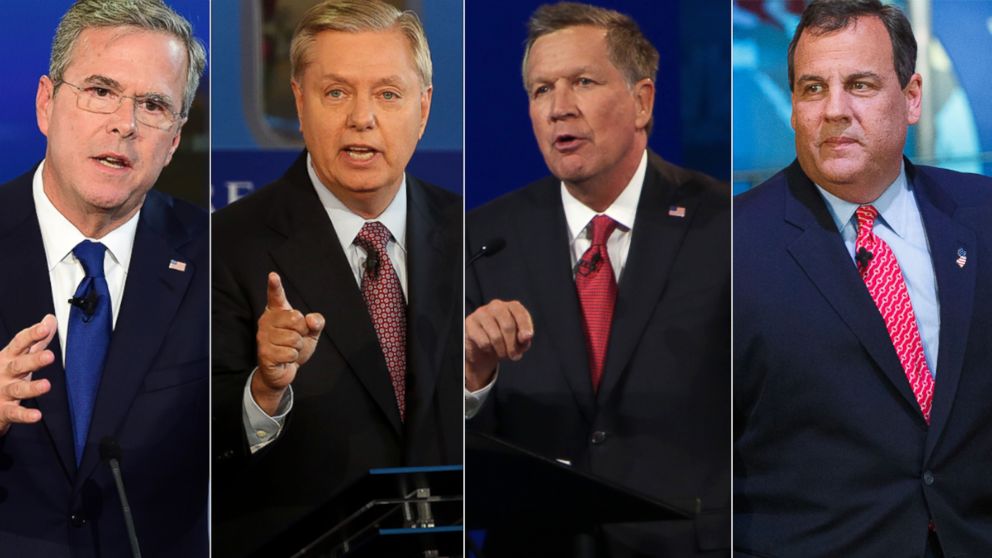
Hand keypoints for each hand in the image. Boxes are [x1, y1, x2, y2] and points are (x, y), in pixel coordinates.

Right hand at [0, 314, 56, 435]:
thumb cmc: (6, 375)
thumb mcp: (20, 355)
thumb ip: (37, 340)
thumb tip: (50, 319)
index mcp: (8, 357)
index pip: (20, 343)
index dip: (32, 335)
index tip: (45, 327)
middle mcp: (4, 373)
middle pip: (18, 365)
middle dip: (33, 360)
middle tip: (50, 356)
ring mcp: (2, 391)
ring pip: (17, 389)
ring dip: (31, 388)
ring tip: (46, 386)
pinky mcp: (3, 410)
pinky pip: (14, 413)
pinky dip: (24, 415)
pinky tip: (36, 416)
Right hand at [253, 272, 324, 414]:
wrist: (283, 370)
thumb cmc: (295, 346)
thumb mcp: (311, 332)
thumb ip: (316, 322)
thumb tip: (312, 320)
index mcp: (277, 312)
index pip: (276, 296)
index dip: (275, 286)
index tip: (273, 275)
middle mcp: (267, 321)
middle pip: (296, 319)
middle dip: (302, 332)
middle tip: (295, 338)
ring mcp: (263, 337)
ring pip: (294, 338)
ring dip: (297, 347)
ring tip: (288, 349)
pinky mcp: (264, 352)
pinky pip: (290, 353)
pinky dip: (293, 358)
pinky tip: (284, 358)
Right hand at [464, 299, 532, 390]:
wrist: (484, 349)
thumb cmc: (505, 342)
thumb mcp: (519, 342)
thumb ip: (525, 339)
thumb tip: (525, 337)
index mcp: (511, 306)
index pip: (520, 313)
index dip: (525, 327)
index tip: (527, 339)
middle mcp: (496, 306)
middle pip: (508, 326)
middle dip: (512, 345)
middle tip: (514, 356)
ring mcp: (481, 313)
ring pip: (496, 336)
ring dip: (501, 350)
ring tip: (502, 354)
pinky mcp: (470, 323)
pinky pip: (484, 342)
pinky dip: (489, 349)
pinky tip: (489, 348)